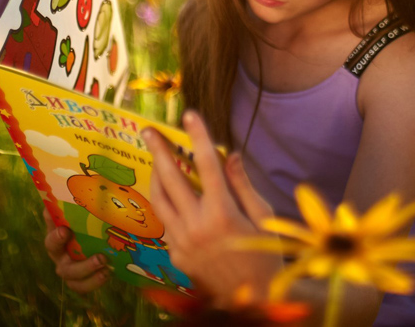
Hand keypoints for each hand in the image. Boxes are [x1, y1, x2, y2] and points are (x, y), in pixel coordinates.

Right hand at [43, 206, 110, 292]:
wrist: (94, 236)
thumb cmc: (83, 220)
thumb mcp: (79, 211)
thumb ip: (72, 203)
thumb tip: (72, 188)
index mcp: (56, 237)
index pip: (51, 238)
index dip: (55, 236)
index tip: (65, 230)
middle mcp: (60, 255)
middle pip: (64, 267)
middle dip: (80, 264)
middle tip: (99, 257)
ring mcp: (70, 270)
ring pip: (73, 279)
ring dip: (89, 273)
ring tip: (105, 264)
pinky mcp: (82, 279)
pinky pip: (84, 286)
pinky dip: (95, 281)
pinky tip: (108, 272)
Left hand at [143, 110, 282, 305]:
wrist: (254, 301)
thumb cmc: (266, 255)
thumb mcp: (263, 217)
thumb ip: (242, 185)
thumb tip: (229, 154)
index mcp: (223, 214)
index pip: (207, 165)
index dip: (198, 136)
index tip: (190, 115)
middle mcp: (197, 227)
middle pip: (172, 178)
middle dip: (159, 150)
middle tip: (148, 130)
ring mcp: (183, 243)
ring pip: (159, 201)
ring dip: (155, 176)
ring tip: (155, 159)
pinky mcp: (176, 257)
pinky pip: (166, 223)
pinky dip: (167, 205)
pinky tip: (171, 196)